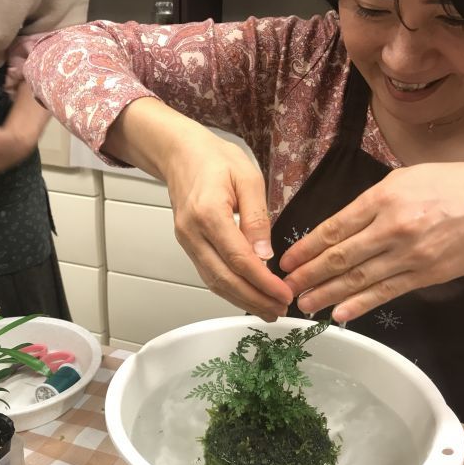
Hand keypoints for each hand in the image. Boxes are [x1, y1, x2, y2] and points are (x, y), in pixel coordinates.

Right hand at [162, 127, 293, 321]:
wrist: (181, 154)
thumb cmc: (214, 159)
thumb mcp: (248, 178)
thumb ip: (257, 217)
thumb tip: (266, 254)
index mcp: (209, 213)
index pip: (239, 259)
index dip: (263, 282)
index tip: (283, 294)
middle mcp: (192, 232)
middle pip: (224, 278)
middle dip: (254, 299)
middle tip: (279, 310)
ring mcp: (186, 241)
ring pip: (214, 282)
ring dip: (242, 300)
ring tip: (268, 310)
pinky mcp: (188, 245)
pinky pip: (209, 274)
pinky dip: (229, 290)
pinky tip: (248, 295)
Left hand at [280, 163, 463, 321]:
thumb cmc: (452, 185)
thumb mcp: (405, 179)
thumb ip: (372, 202)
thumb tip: (341, 226)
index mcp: (382, 200)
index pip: (333, 228)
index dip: (306, 248)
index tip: (287, 260)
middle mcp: (391, 229)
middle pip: (340, 257)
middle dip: (308, 274)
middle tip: (285, 288)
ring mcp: (408, 255)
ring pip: (359, 279)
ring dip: (327, 294)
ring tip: (304, 305)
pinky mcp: (425, 275)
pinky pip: (386, 293)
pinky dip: (360, 305)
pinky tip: (340, 314)